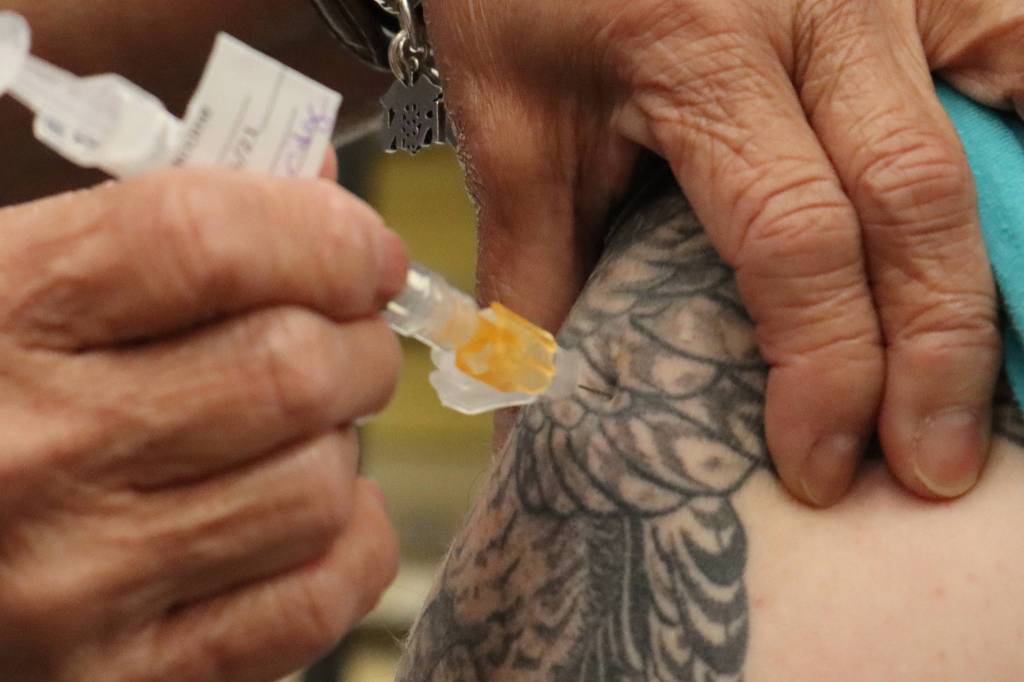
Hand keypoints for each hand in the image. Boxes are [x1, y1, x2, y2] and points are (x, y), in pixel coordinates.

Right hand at [0, 163, 405, 680]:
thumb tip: (324, 198)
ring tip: (299, 434)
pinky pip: (317, 602)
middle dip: (357, 343)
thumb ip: (157, 229)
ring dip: (341, 446)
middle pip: (292, 370)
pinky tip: (307, 516)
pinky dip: (349, 545)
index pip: (208, 241)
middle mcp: (31, 453)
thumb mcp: (9, 280)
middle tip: (345, 341)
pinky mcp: (120, 679)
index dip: (325, 235)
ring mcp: (75, 585)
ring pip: (319, 487)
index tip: (365, 252)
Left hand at [423, 0, 1023, 504]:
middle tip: (934, 465)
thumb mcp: (513, 120)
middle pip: (914, 200)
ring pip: (1003, 113)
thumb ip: (533, 260)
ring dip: (1005, 259)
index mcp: (701, 54)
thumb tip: (534, 395)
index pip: (794, 238)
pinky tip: (1012, 226)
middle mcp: (820, 9)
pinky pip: (1018, 42)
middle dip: (936, 351)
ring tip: (998, 378)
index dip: (822, 367)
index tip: (818, 463)